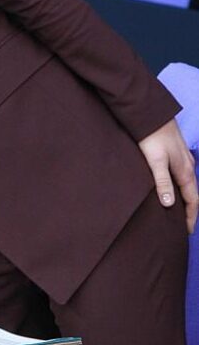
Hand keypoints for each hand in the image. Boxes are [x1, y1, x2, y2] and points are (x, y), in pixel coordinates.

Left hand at [138, 119, 197, 233]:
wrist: (151, 113)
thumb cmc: (152, 136)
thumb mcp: (156, 160)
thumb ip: (162, 182)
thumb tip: (169, 204)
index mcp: (185, 172)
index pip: (193, 200)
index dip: (191, 217)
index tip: (187, 231)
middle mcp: (188, 166)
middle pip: (192, 193)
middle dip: (189, 210)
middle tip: (182, 225)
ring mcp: (183, 159)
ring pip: (187, 184)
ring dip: (184, 198)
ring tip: (176, 210)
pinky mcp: (175, 153)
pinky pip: (181, 175)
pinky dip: (179, 186)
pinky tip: (170, 187)